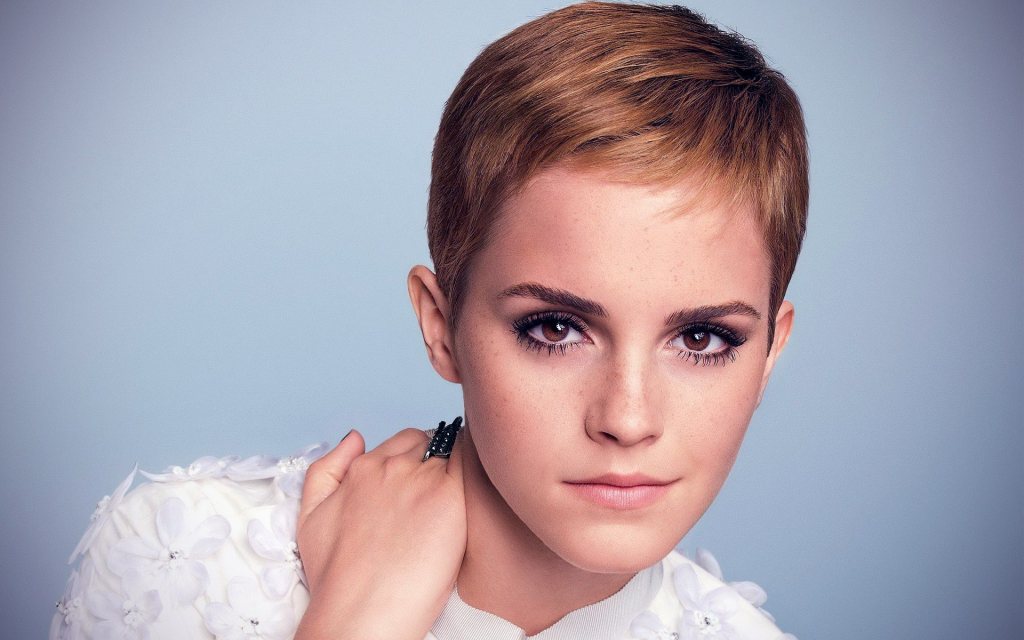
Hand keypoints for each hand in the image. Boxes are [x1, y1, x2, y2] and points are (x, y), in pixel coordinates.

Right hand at [294, 427, 466, 639]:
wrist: (361, 613)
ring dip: (459, 467)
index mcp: (363, 469)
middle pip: (429, 442)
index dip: (416, 461)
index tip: (422, 484)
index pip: (404, 443)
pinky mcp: (449, 497)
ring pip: (453, 452)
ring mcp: (422, 479)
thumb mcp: (309, 515)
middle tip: (443, 494)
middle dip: (437, 459)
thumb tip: (355, 437)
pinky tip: (477, 499)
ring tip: (463, 500)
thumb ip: (327, 468)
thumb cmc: (337, 578)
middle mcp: (392, 467)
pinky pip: (470, 468)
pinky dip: (475, 476)